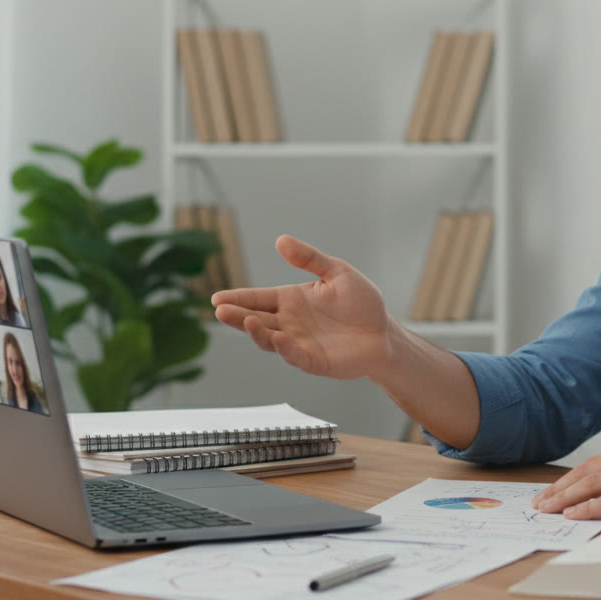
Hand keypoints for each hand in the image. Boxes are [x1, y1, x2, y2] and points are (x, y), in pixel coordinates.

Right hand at [212, 235, 392, 380]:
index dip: (238, 298)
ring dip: (255, 332)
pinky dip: (284, 348)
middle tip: (220, 310)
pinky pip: (293, 355)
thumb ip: (309, 258)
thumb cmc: (361, 303)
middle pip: (256, 319)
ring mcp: (299, 343)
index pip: (258, 298)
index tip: (217, 298)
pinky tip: (277, 338)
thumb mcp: (337, 272)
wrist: (384, 332)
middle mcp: (289, 322)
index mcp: (291, 300)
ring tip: (245, 321)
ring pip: (269, 339)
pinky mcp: (312, 361)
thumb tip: (280, 240)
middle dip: (236, 315)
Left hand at [531, 440, 600, 519]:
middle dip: (559, 489)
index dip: (567, 478)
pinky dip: (589, 506)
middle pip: (585, 472)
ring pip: (592, 484)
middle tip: (539, 502)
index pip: (591, 464)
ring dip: (565, 497)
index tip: (551, 491)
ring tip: (547, 508)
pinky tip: (573, 513)